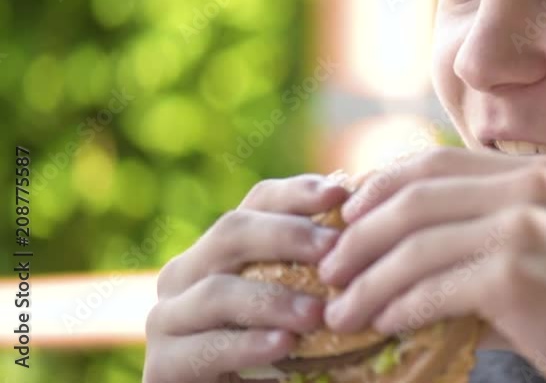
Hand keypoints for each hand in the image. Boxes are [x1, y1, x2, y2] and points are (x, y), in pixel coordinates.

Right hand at [143, 174, 349, 382]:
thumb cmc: (274, 354)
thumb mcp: (297, 304)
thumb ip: (317, 271)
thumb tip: (370, 234)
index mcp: (220, 249)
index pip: (258, 202)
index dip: (298, 193)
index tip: (342, 193)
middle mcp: (186, 273)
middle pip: (232, 233)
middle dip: (287, 236)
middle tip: (334, 248)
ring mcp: (167, 317)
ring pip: (216, 292)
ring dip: (272, 299)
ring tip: (317, 313)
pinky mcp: (161, 365)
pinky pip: (204, 348)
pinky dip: (245, 345)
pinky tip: (283, 345)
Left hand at [316, 148, 545, 382]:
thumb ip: (492, 232)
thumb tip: (409, 246)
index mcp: (536, 174)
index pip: (432, 164)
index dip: (377, 188)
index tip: (345, 220)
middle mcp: (530, 187)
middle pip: (413, 196)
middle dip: (358, 234)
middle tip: (327, 268)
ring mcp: (526, 227)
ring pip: (414, 244)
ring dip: (365, 279)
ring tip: (338, 308)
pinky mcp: (517, 275)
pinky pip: (432, 287)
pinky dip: (395, 306)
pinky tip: (378, 324)